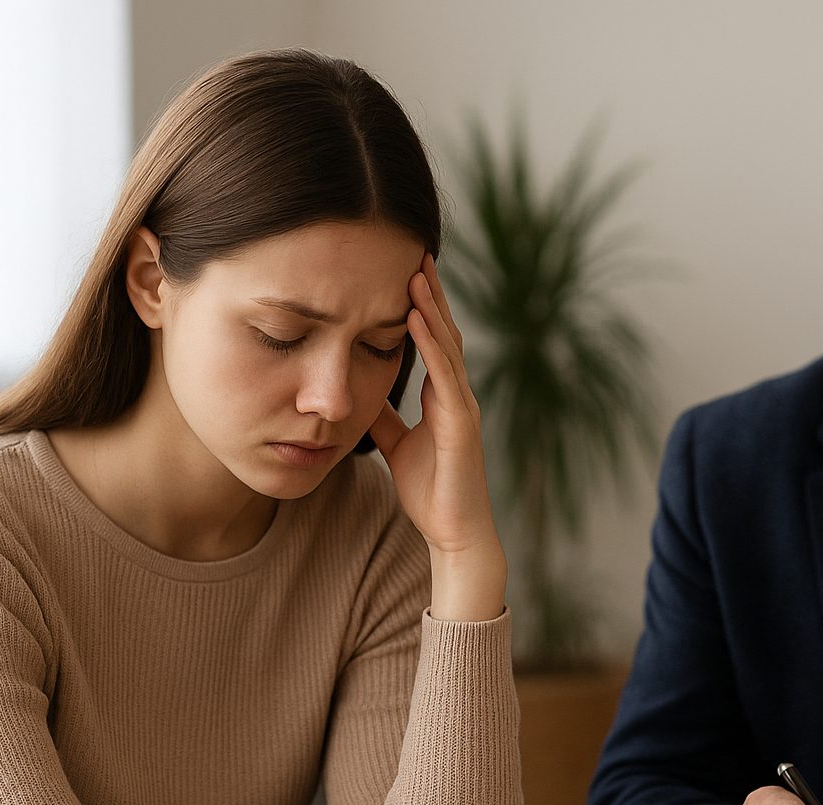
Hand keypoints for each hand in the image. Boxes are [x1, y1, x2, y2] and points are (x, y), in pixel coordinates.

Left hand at [370, 254, 506, 620]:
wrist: (455, 533)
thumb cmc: (431, 493)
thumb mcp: (397, 445)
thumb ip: (384, 417)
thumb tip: (359, 393)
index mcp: (443, 398)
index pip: (432, 341)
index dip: (420, 307)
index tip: (404, 271)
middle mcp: (457, 395)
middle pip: (444, 331)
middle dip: (429, 293)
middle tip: (414, 251)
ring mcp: (463, 407)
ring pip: (448, 346)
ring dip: (431, 308)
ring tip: (415, 272)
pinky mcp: (462, 424)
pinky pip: (445, 375)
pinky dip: (432, 345)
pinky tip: (417, 318)